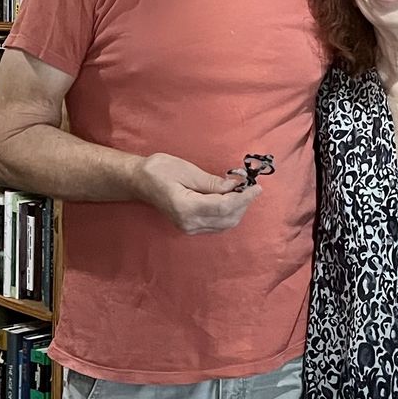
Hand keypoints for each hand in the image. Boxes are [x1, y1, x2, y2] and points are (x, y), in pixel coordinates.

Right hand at [137, 153, 259, 234]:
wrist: (140, 181)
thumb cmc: (160, 170)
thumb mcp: (188, 171)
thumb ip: (213, 182)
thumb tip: (235, 186)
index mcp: (186, 208)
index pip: (224, 207)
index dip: (244, 198)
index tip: (257, 188)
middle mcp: (189, 223)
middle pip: (227, 219)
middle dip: (243, 203)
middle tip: (252, 187)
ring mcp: (189, 227)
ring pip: (224, 224)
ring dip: (238, 209)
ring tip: (243, 192)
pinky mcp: (190, 227)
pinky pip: (217, 224)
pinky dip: (228, 213)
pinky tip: (231, 199)